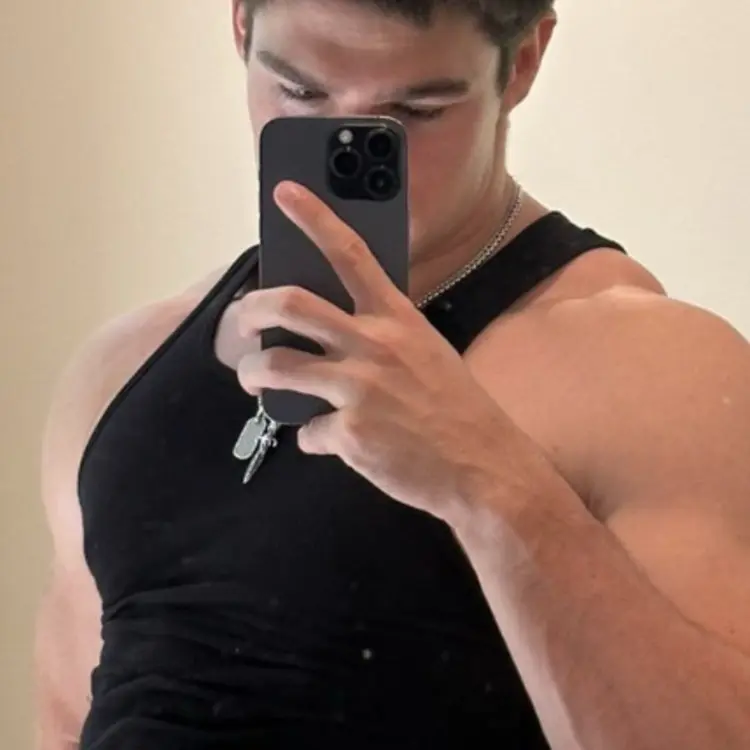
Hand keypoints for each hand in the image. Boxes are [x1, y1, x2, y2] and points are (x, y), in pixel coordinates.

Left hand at [235, 181, 512, 519]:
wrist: (485, 468)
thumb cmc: (457, 408)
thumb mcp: (426, 353)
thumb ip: (382, 337)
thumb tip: (335, 338)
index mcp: (397, 319)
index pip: (351, 253)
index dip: (314, 217)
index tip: (285, 192)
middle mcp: (374, 346)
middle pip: (291, 305)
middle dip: (251, 309)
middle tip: (243, 321)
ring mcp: (359, 389)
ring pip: (276, 367)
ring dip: (253, 374)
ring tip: (252, 379)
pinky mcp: (350, 434)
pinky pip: (307, 432)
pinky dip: (312, 438)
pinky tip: (331, 442)